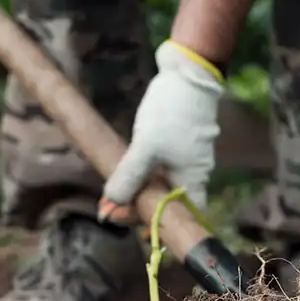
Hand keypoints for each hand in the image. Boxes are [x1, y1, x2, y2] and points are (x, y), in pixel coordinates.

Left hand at [99, 40, 223, 221]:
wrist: (186, 73)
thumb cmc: (173, 112)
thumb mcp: (146, 147)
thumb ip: (129, 177)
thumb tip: (111, 204)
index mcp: (191, 181)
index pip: (182, 218)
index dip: (159, 227)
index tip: (130, 226)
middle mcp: (190, 175)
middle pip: (166, 205)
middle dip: (137, 210)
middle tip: (108, 210)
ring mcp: (181, 160)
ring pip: (158, 186)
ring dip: (135, 194)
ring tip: (109, 198)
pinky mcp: (172, 146)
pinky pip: (156, 170)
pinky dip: (139, 176)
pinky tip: (122, 175)